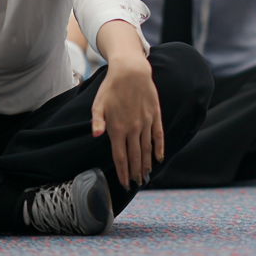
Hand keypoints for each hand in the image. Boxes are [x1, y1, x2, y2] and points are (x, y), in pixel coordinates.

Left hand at [91, 54, 162, 188]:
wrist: (131, 70)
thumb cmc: (111, 87)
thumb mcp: (98, 103)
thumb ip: (97, 121)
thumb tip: (96, 136)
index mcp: (117, 128)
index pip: (120, 157)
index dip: (122, 172)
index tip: (123, 184)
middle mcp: (133, 128)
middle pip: (135, 156)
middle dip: (135, 173)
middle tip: (135, 184)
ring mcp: (145, 122)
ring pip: (147, 149)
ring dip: (146, 164)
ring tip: (145, 177)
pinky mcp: (155, 115)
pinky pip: (158, 135)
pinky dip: (159, 148)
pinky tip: (159, 159)